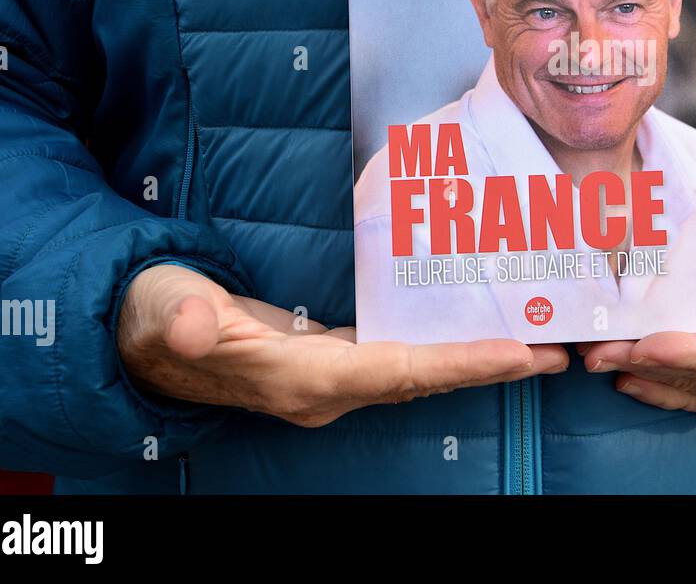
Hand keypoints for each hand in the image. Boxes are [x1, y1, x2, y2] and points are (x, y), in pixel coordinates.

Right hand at [117, 264, 568, 426]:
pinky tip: (471, 326)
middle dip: (491, 367)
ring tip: (536, 342)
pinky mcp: (330, 358)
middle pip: (426, 380)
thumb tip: (195, 322)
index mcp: (302, 378)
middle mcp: (329, 387)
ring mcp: (332, 376)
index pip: (398, 374)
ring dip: (476, 359)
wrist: (139, 334)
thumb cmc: (155, 315)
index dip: (459, 365)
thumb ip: (183, 317)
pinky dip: (443, 346)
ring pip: (420, 371)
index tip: (517, 355)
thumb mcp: (163, 308)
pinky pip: (403, 356)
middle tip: (556, 351)